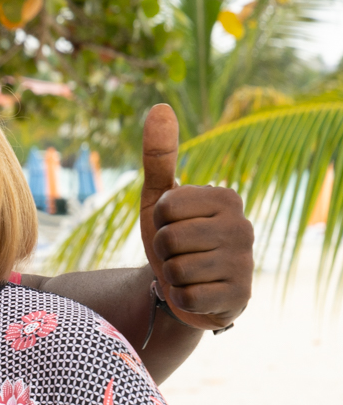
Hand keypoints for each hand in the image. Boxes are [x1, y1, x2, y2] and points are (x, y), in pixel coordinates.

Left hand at [139, 103, 252, 330]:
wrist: (183, 285)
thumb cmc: (173, 235)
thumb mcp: (159, 197)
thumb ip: (159, 156)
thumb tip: (160, 107)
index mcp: (227, 198)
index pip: (166, 207)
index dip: (158, 220)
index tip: (171, 225)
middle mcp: (244, 227)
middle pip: (169, 239)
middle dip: (162, 250)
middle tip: (178, 252)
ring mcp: (246, 264)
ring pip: (177, 269)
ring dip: (171, 275)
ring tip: (186, 271)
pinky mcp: (240, 297)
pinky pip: (188, 297)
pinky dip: (181, 298)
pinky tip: (196, 292)